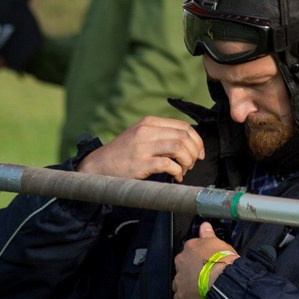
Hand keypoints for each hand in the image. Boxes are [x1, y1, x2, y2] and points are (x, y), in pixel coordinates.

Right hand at [79, 116, 203, 181]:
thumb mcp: (141, 136)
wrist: (99, 165)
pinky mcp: (141, 162)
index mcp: (149, 122)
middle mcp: (147, 130)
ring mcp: (143, 146)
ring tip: (184, 170)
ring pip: (179, 148)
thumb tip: (188, 144)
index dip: (197, 140)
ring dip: (187, 161)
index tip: (199, 153)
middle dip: (194, 152)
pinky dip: (178, 171)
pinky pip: (168, 164)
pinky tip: (177, 177)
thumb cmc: (123, 154)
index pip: (183, 126)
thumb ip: (160, 135)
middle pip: (184, 136)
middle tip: (192, 164)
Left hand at [173, 222, 236, 298]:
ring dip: (185, 284)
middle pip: (181, 265)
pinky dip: (184, 298)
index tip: (204, 261)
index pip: (189, 250)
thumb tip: (204, 225)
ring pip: (178, 281)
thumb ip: (208, 234)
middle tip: (201, 275)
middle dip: (188, 270)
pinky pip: (179, 297)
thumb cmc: (222, 258)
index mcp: (189, 247)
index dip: (196, 257)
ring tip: (197, 289)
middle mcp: (180, 261)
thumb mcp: (218, 242)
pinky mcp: (181, 295)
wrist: (222, 279)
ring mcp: (179, 278)